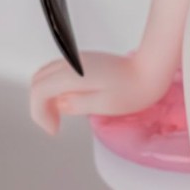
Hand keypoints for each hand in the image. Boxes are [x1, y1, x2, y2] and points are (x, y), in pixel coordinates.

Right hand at [28, 49, 174, 136]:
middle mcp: (72, 62)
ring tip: (60, 114)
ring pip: (46, 74)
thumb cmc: (133, 90)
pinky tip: (69, 100)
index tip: (54, 129)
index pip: (39, 91)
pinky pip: (58, 71)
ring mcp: (78, 59)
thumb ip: (76, 104)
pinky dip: (54, 86)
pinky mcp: (85, 60)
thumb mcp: (103, 105)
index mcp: (73, 74)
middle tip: (54, 123)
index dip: (40, 114)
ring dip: (46, 95)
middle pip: (38, 80)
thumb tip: (58, 105)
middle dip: (40, 105)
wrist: (151, 70)